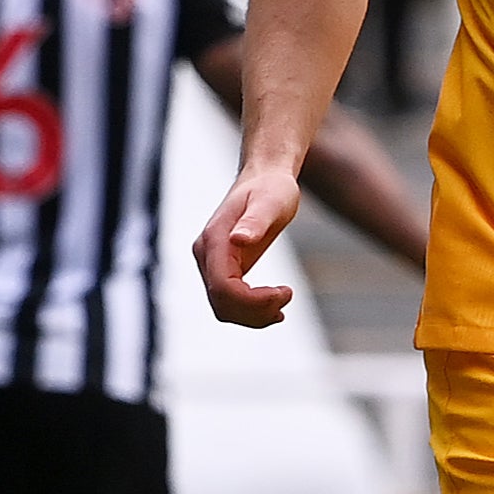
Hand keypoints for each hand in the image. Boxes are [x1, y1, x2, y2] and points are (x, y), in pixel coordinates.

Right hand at [193, 168, 301, 326]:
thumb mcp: (272, 201)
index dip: (252, 301)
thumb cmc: (271, 187)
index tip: (284, 293)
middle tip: (287, 299)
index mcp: (214, 241)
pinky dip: (250, 310)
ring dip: (252, 315)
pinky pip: (229, 299)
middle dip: (254, 312)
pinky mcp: (223, 267)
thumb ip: (256, 220)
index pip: (222, 287)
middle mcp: (206, 255)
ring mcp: (212, 263)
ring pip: (223, 306)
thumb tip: (238, 239)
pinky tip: (274, 308)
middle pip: (221, 303)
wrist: (265, 177)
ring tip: (282, 307)